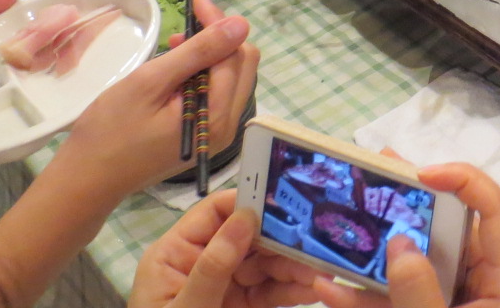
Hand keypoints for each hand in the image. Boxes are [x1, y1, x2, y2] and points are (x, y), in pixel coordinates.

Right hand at [53, 0, 258, 198]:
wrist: (88, 178)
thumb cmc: (111, 129)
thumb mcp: (151, 82)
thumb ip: (198, 52)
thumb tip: (242, 24)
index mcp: (218, 115)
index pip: (237, 54)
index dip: (220, 23)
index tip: (196, 0)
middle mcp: (227, 125)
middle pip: (242, 66)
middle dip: (219, 37)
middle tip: (185, 23)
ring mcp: (216, 133)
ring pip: (231, 79)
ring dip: (210, 55)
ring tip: (175, 45)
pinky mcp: (203, 135)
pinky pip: (216, 95)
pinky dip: (202, 75)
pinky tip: (177, 69)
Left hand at [130, 190, 361, 307]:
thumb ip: (212, 267)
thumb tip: (244, 217)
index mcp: (175, 253)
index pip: (215, 212)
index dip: (249, 203)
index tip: (287, 202)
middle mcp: (201, 262)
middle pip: (248, 237)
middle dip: (282, 240)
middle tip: (318, 239)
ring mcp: (223, 285)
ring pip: (264, 265)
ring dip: (294, 266)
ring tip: (324, 269)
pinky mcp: (239, 306)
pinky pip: (268, 291)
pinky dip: (292, 290)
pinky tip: (315, 288)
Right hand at [332, 163, 499, 307]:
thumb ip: (419, 295)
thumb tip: (399, 244)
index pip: (495, 210)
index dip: (462, 181)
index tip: (419, 173)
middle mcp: (488, 284)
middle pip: (452, 226)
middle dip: (409, 201)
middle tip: (374, 170)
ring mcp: (457, 302)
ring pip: (419, 260)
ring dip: (378, 245)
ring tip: (346, 209)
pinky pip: (399, 299)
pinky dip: (365, 296)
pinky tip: (328, 288)